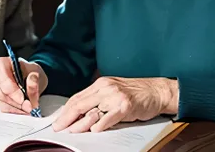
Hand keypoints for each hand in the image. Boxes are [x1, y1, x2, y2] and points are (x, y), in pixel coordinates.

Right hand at [0, 56, 47, 114]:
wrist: (28, 78)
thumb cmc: (28, 72)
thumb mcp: (36, 72)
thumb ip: (34, 79)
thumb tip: (32, 81)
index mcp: (1, 64)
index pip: (3, 80)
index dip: (13, 91)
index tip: (23, 99)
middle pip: (0, 93)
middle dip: (16, 102)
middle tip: (29, 106)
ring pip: (1, 102)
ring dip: (16, 107)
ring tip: (28, 107)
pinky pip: (3, 108)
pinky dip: (15, 110)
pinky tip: (23, 108)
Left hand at [52, 77, 177, 132]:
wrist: (156, 90)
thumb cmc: (135, 93)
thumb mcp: (113, 91)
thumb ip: (98, 100)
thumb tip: (80, 113)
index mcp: (100, 84)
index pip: (77, 97)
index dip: (66, 110)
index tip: (58, 120)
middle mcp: (105, 88)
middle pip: (80, 103)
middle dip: (67, 117)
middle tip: (59, 127)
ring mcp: (115, 96)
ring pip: (92, 111)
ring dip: (80, 124)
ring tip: (72, 131)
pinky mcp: (126, 105)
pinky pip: (109, 117)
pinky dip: (100, 125)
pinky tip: (94, 130)